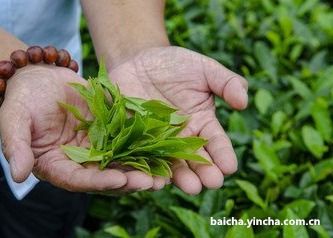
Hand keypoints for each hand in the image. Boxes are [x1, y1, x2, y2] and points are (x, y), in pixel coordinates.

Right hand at [0, 65, 162, 193]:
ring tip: (164, 174)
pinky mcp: (108, 131)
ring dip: (142, 169)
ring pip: (121, 162)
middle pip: (106, 177)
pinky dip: (144, 147)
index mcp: (56, 165)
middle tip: (153, 183)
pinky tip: (162, 149)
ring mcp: (96, 147)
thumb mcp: (14, 120)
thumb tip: (18, 176)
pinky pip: (128, 140)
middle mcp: (79, 161)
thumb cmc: (22, 99)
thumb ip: (16, 147)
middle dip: (129, 181)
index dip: (99, 182)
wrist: (39, 77)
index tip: (120, 180)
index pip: (78, 180)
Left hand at [108, 46, 247, 194]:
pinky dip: (146, 167)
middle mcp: (181, 138)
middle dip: (204, 172)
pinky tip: (153, 179)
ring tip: (189, 187)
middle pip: (195, 159)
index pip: (216, 142)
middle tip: (212, 183)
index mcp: (202, 123)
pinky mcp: (134, 139)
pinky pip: (140, 156)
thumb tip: (244, 102)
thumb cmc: (175, 64)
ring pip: (170, 163)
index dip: (224, 154)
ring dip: (180, 177)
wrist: (139, 60)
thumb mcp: (204, 69)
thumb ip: (226, 83)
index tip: (230, 167)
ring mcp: (157, 141)